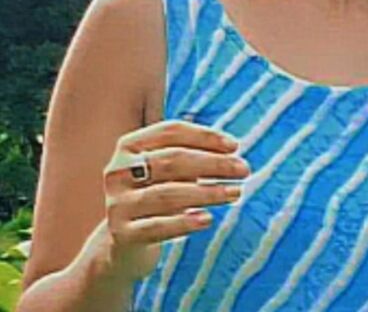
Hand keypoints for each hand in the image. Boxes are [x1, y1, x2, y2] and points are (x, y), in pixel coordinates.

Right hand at [102, 120, 250, 280]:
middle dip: (213, 163)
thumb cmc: (156, 193)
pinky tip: (208, 219)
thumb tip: (232, 150)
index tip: (235, 146)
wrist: (123, 242)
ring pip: (168, 194)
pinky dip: (184, 222)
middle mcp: (118, 171)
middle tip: (244, 169)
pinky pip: (157, 227)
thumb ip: (193, 153)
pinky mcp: (122, 234)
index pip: (171, 131)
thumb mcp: (167, 168)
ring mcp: (118, 203)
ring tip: (236, 192)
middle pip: (172, 160)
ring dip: (208, 192)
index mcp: (130, 145)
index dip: (205, 136)